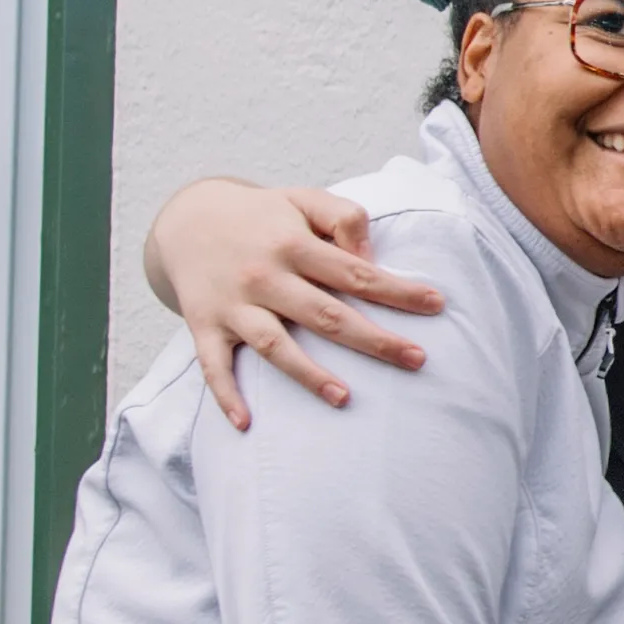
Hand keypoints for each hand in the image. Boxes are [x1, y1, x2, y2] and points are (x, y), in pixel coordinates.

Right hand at [146, 179, 443, 427]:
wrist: (187, 218)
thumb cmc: (262, 216)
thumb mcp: (302, 199)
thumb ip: (343, 218)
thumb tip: (369, 258)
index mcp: (292, 244)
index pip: (354, 273)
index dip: (396, 290)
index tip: (437, 304)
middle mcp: (263, 276)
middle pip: (324, 315)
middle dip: (373, 340)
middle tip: (417, 360)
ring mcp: (232, 304)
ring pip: (273, 345)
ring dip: (307, 374)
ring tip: (345, 398)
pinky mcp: (204, 325)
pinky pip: (212, 365)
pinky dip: (225, 395)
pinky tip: (246, 424)